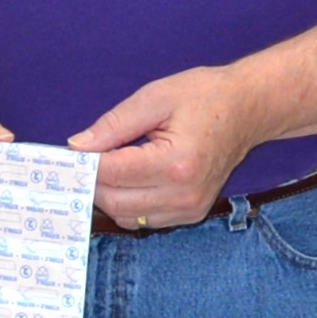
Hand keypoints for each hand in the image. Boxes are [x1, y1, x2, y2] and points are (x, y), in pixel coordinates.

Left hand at [68, 66, 260, 232]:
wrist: (247, 110)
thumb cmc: (204, 97)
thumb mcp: (155, 98)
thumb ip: (113, 124)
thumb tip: (77, 146)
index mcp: (176, 163)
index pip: (112, 173)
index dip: (84, 164)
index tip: (69, 154)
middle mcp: (184, 193)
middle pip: (114, 201)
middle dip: (93, 181)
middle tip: (84, 159)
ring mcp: (189, 209)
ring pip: (125, 216)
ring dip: (109, 195)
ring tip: (109, 166)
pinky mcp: (190, 215)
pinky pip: (143, 220)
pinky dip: (128, 203)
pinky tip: (129, 179)